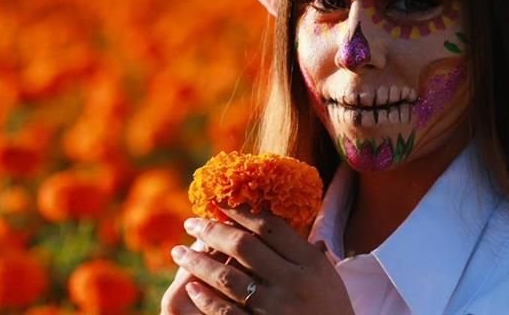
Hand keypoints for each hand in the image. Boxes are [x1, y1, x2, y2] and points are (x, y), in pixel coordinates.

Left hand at [170, 206, 354, 314]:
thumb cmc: (329, 309)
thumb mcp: (325, 274)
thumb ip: (301, 247)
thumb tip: (266, 216)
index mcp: (310, 262)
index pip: (270, 226)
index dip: (240, 211)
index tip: (218, 203)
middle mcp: (293, 282)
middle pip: (244, 246)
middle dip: (212, 230)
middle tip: (190, 222)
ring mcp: (275, 309)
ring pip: (227, 277)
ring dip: (198, 262)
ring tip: (179, 252)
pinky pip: (226, 312)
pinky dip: (206, 299)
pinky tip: (191, 287)